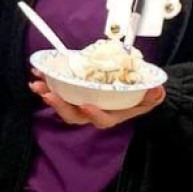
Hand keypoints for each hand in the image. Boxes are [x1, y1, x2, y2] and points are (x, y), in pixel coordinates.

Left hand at [29, 69, 163, 128]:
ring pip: (62, 103)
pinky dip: (48, 81)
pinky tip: (39, 71)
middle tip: (48, 94)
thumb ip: (153, 95)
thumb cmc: (140, 95)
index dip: (94, 115)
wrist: (134, 90)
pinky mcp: (74, 91)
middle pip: (74, 115)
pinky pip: (59, 89)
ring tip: (36, 83)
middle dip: (59, 106)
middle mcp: (93, 112)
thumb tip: (156, 91)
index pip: (102, 120)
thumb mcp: (152, 95)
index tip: (87, 105)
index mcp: (111, 114)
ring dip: (48, 93)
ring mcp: (81, 102)